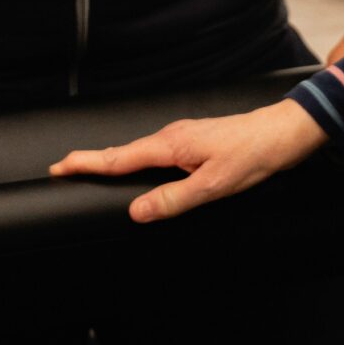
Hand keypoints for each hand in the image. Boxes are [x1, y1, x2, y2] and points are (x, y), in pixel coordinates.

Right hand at [48, 101, 324, 221]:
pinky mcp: (195, 139)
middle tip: (64, 170)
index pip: (119, 158)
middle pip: (123, 152)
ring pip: (140, 151)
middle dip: (92, 161)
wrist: (284, 132)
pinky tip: (141, 169)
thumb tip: (136, 211)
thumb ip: (173, 200)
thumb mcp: (213, 186)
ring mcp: (183, 135)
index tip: (59, 167)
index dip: (87, 163)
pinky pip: (156, 151)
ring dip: (114, 160)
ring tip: (93, 171)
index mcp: (171, 145)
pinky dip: (137, 159)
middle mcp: (172, 136)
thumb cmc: (253, 155)